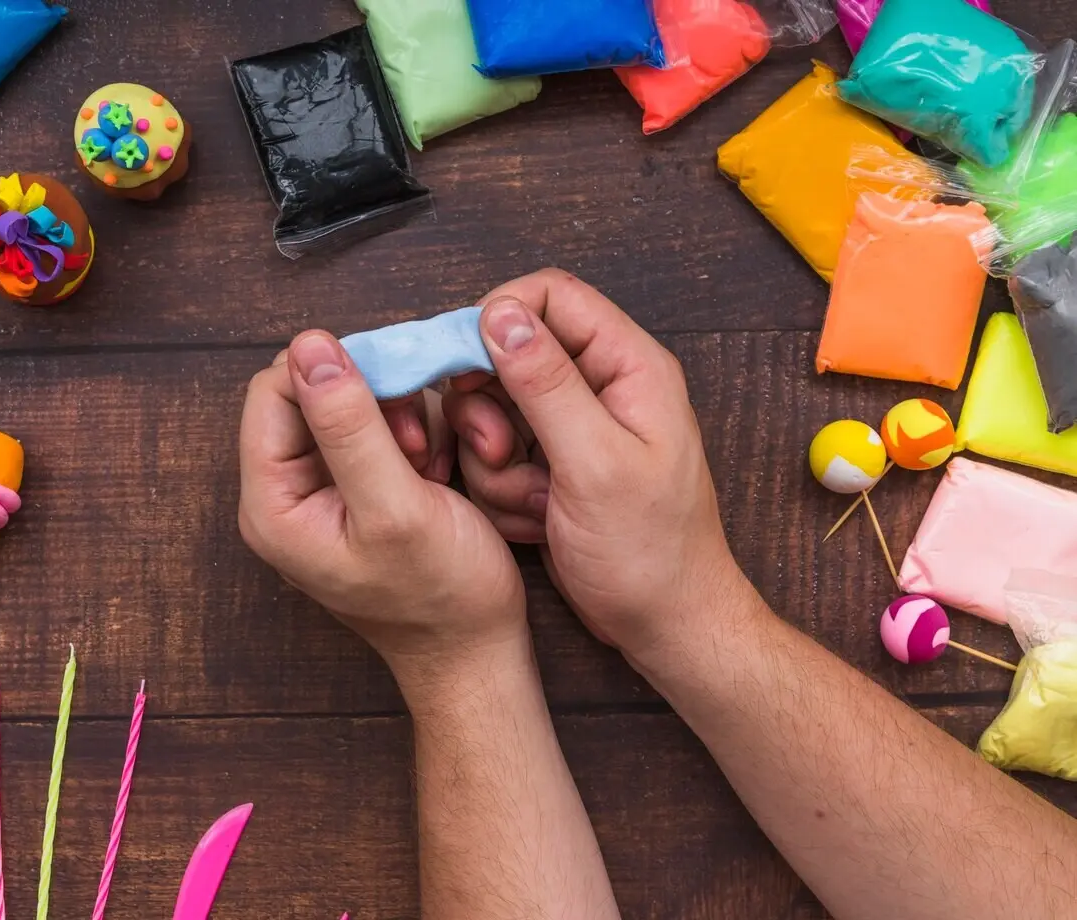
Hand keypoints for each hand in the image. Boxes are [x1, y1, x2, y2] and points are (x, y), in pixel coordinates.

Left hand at [239, 331, 527, 694]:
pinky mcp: (354, 491)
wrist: (475, 651)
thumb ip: (350, 426)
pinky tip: (430, 467)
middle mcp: (285, 493)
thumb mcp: (395, 505)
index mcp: (272, 503)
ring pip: (346, 405)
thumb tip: (310, 345)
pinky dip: (406, 433)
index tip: (394, 385)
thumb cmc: (440, 595)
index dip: (332, 370)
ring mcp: (319, 492)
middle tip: (413, 436)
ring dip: (394, 414)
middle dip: (369, 395)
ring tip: (424, 460)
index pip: (274, 391)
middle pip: (308, 392)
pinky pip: (371, 430)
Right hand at [444, 269, 741, 655]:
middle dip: (489, 409)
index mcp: (628, 367)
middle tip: (502, 453)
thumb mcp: (595, 464)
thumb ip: (546, 384)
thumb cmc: (650, 554)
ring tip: (533, 500)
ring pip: (491, 409)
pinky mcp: (549, 465)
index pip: (550, 297)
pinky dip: (501, 488)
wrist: (663, 625)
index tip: (464, 369)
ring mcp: (571, 428)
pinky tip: (536, 519)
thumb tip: (501, 314)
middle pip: (508, 354)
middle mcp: (599, 387)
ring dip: (494, 460)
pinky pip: (495, 454)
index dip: (497, 320)